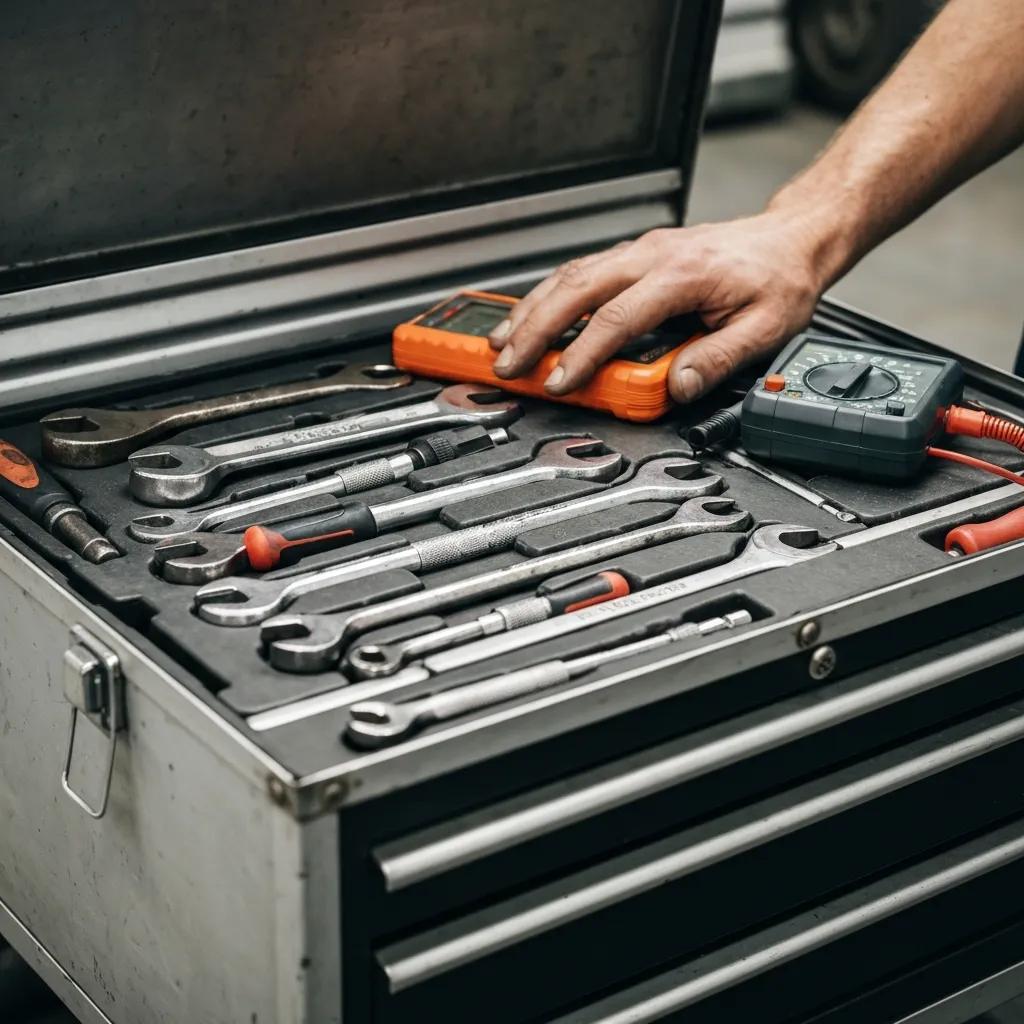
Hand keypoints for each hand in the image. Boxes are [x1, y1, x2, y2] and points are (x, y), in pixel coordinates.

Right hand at [488, 212, 827, 402]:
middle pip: (576, 288)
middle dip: (533, 328)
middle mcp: (653, 255)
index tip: (559, 381)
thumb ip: (719, 359)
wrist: (790, 238)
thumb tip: (677, 386)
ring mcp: (640, 250)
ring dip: (530, 309)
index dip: (582, 354)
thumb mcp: (766, 328)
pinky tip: (529, 315)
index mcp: (683, 274)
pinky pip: (580, 271)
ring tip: (499, 342)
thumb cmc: (777, 279)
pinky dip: (547, 295)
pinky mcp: (635, 254)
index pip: (617, 317)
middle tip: (506, 362)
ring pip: (569, 275)